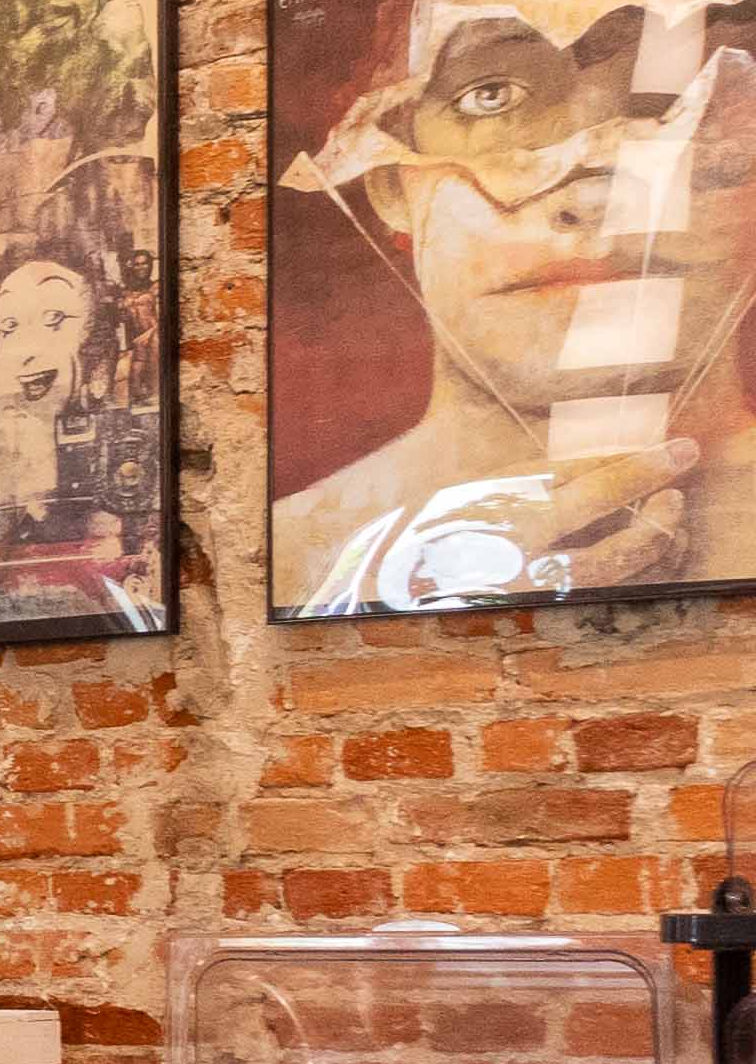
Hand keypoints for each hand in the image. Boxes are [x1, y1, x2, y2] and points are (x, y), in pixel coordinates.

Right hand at [362, 441, 703, 604]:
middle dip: (663, 504)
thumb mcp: (471, 491)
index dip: (645, 464)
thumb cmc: (429, 535)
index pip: (594, 481)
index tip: (681, 451)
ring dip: (660, 540)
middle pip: (624, 530)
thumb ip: (533, 482)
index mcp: (503, 509)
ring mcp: (537, 589)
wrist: (381, 596)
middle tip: (677, 488)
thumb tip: (605, 468)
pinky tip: (646, 553)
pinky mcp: (544, 612)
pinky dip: (641, 570)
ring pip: (627, 568)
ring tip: (668, 519)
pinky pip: (613, 593)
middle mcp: (525, 552)